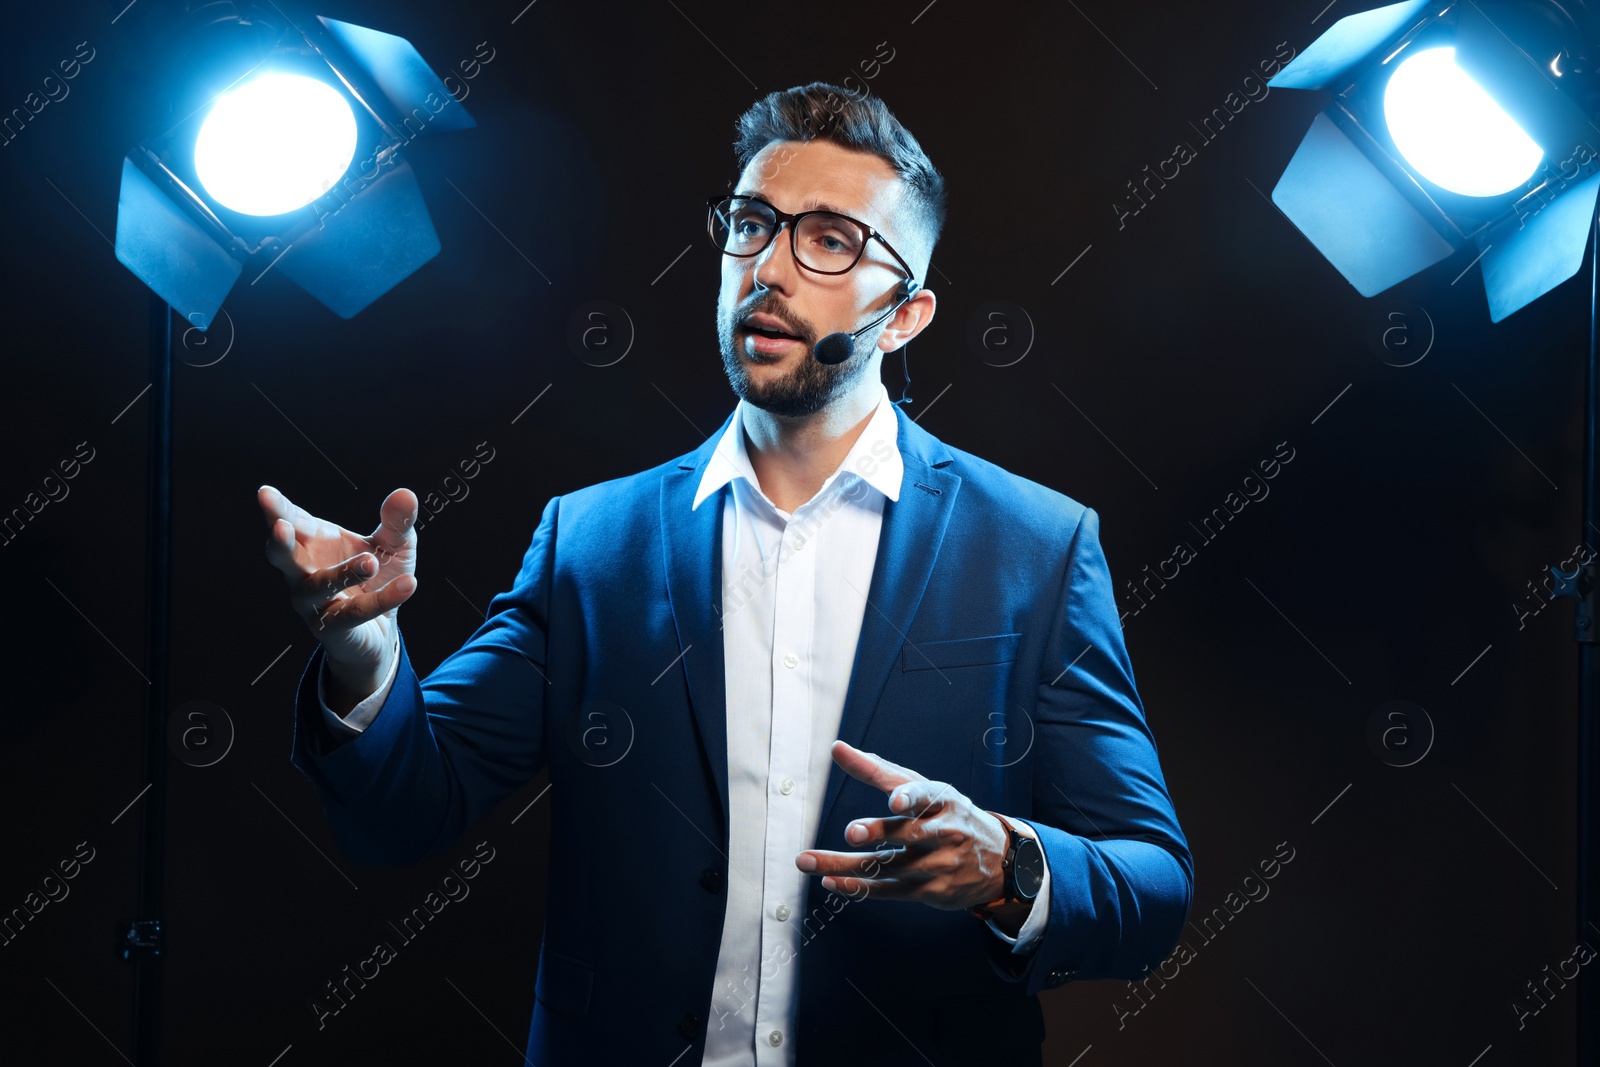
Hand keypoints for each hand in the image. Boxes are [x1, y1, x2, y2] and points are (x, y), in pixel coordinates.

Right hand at [258, 484, 418, 684]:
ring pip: (318, 587)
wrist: (382, 629)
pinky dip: (383, 598)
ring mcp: (314, 603)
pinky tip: (407, 584)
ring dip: (342, 573)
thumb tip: (405, 494)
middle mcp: (304, 572)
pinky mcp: (333, 628)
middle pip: (284, 557)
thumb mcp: (394, 546)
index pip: (292, 522)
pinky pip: (355, 612)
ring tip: (370, 562)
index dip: (278, 509)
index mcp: (313, 543)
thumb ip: (397, 522)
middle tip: (281, 526)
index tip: (265, 493)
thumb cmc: (378, 576)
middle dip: (280, 542)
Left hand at [794, 740, 1014, 910]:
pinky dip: (856, 887)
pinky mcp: (928, 891)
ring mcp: (937, 864)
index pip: (926, 795)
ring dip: (844, 865)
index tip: (895, 800)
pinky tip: (830, 881)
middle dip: (877, 832)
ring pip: (886, 865)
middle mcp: (943, 832)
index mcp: (943, 801)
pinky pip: (887, 890)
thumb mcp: (927, 789)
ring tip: (808, 860)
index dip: (911, 796)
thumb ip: (880, 771)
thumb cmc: (950, 816)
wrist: (998, 862)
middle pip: (906, 832)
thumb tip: (838, 749)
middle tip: (852, 831)